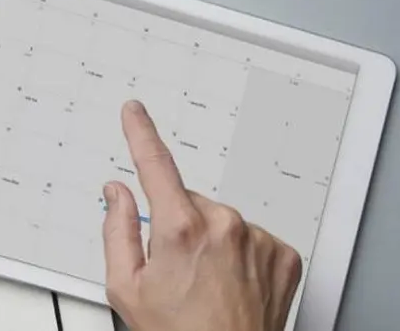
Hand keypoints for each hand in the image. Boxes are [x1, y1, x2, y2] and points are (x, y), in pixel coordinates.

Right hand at [103, 101, 302, 330]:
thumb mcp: (125, 287)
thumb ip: (117, 230)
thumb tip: (117, 194)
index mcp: (180, 229)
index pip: (154, 164)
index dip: (140, 131)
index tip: (134, 112)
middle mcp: (223, 225)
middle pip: (189, 201)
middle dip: (177, 223)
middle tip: (174, 268)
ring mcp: (257, 238)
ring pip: (221, 220)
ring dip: (210, 240)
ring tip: (205, 283)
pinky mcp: (282, 253)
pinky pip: (251, 237)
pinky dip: (239, 253)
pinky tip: (230, 283)